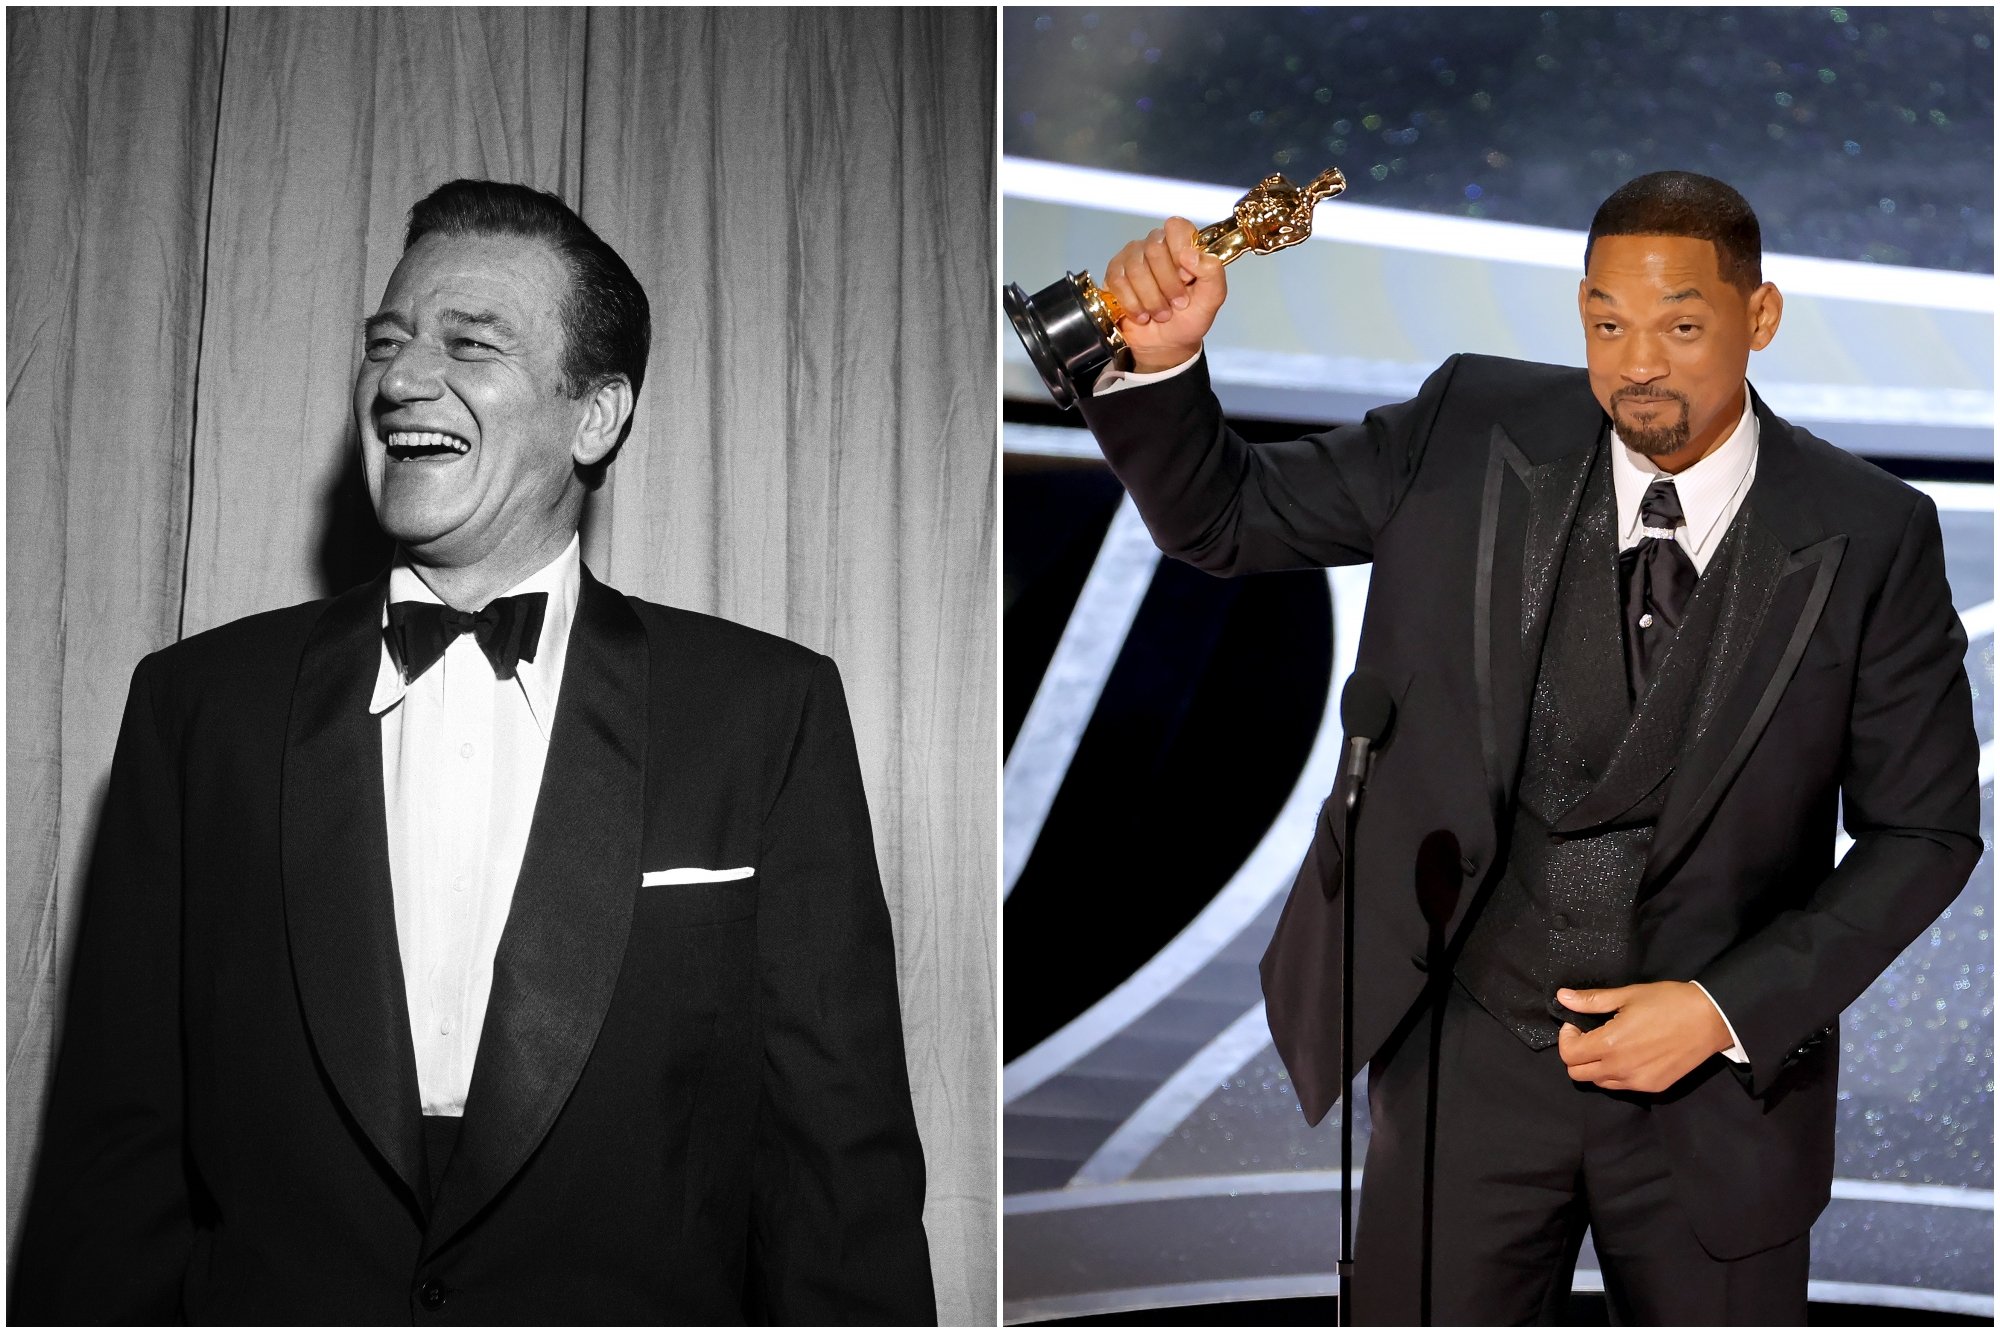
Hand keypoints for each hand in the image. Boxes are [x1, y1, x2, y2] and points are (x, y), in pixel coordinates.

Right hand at [1100, 217, 1228, 371]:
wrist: (1166, 345)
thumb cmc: (1188, 318)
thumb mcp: (1212, 299)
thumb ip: (1213, 272)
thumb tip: (1191, 254)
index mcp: (1182, 244)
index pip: (1176, 227)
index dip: (1180, 251)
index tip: (1187, 277)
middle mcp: (1155, 245)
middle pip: (1155, 248)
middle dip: (1167, 284)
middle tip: (1177, 304)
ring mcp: (1132, 257)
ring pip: (1136, 267)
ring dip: (1151, 299)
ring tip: (1160, 313)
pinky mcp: (1114, 273)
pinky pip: (1119, 281)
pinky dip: (1133, 304)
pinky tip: (1142, 314)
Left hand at [1556, 981, 1731, 1093]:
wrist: (1710, 1019)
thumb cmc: (1669, 1002)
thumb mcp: (1627, 995)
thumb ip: (1591, 1001)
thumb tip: (1562, 997)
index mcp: (1610, 1044)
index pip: (1568, 1055)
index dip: (1566, 1038)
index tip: (1576, 1024)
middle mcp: (1621, 1069)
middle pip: (1578, 1074)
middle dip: (1576, 1054)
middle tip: (1590, 1035)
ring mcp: (1638, 1082)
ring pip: (1599, 1083)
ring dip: (1595, 1066)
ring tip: (1610, 1044)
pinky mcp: (1654, 1088)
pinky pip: (1622, 1087)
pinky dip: (1616, 1074)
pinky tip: (1629, 1054)